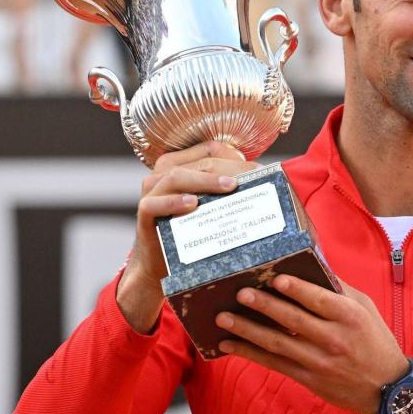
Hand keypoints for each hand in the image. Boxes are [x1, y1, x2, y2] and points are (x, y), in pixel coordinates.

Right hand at [117, 142, 259, 332]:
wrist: (161, 264)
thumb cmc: (192, 231)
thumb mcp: (212, 206)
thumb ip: (229, 189)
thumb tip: (268, 180)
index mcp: (182, 163)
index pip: (211, 149)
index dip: (236, 157)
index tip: (259, 171)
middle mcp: (164, 172)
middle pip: (199, 161)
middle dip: (229, 168)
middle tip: (252, 179)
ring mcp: (152, 191)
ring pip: (178, 175)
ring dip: (205, 180)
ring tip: (229, 187)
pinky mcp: (144, 212)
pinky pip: (155, 203)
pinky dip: (174, 202)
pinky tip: (193, 205)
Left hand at [215, 275, 409, 413]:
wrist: (387, 389)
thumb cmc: (375, 341)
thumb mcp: (365, 309)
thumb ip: (339, 288)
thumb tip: (313, 264)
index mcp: (349, 316)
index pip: (318, 299)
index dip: (296, 289)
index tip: (275, 279)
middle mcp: (333, 338)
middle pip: (292, 320)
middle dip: (264, 306)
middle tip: (240, 294)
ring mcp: (319, 361)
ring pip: (277, 343)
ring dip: (247, 331)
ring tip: (224, 319)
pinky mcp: (308, 378)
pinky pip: (274, 363)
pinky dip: (250, 353)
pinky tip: (230, 345)